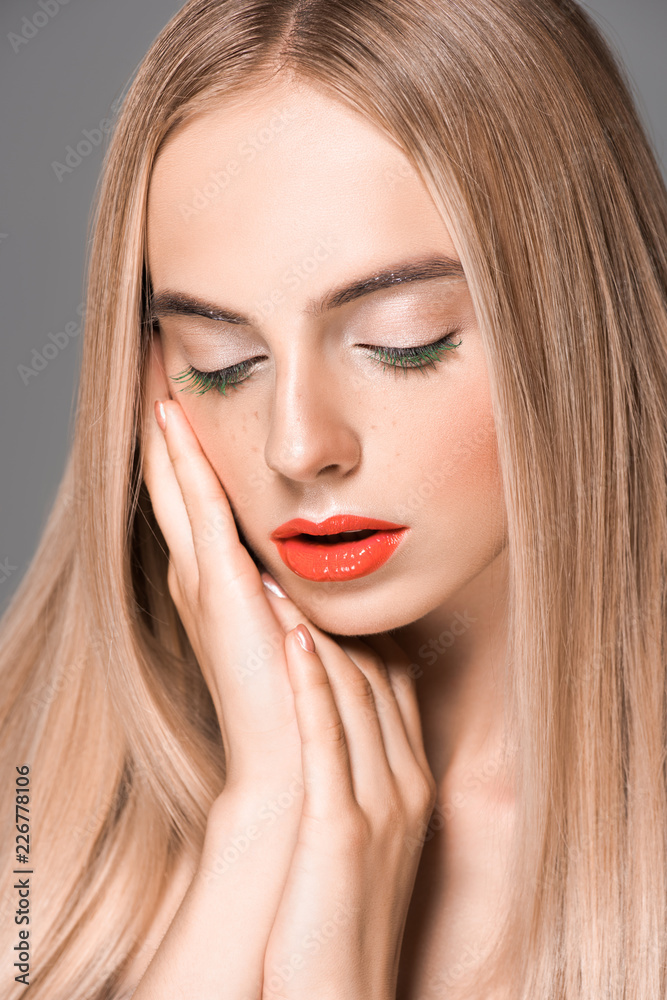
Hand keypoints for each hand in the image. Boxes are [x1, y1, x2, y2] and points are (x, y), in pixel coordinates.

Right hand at [141, 333, 304, 796]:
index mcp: (226, 586)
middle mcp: (204, 577)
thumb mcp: (315, 628)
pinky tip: (172, 414)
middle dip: (168, 427)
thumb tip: (347, 556)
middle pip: (176, 484)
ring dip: (166, 431)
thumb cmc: (315, 703)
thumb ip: (318, 590)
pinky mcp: (217, 587)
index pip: (203, 502)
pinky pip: (193, 507)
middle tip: (156, 362)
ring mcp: (205, 581)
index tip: (192, 396)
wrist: (298, 766)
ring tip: (155, 372)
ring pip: (175, 487)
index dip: (192, 450)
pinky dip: (181, 461)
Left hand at [257, 609, 436, 999]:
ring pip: (354, 693)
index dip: (361, 634)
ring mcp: (380, 804)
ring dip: (316, 633)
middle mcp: (404, 786)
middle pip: (376, 679)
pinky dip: (312, 680)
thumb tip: (331, 739)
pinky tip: (291, 638)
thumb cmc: (334, 914)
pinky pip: (329, 736)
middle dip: (335, 620)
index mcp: (409, 785)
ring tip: (279, 582)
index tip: (324, 596)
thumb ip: (356, 781)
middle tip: (291, 570)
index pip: (394, 688)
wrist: (336, 995)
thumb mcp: (360, 837)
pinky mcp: (343, 825)